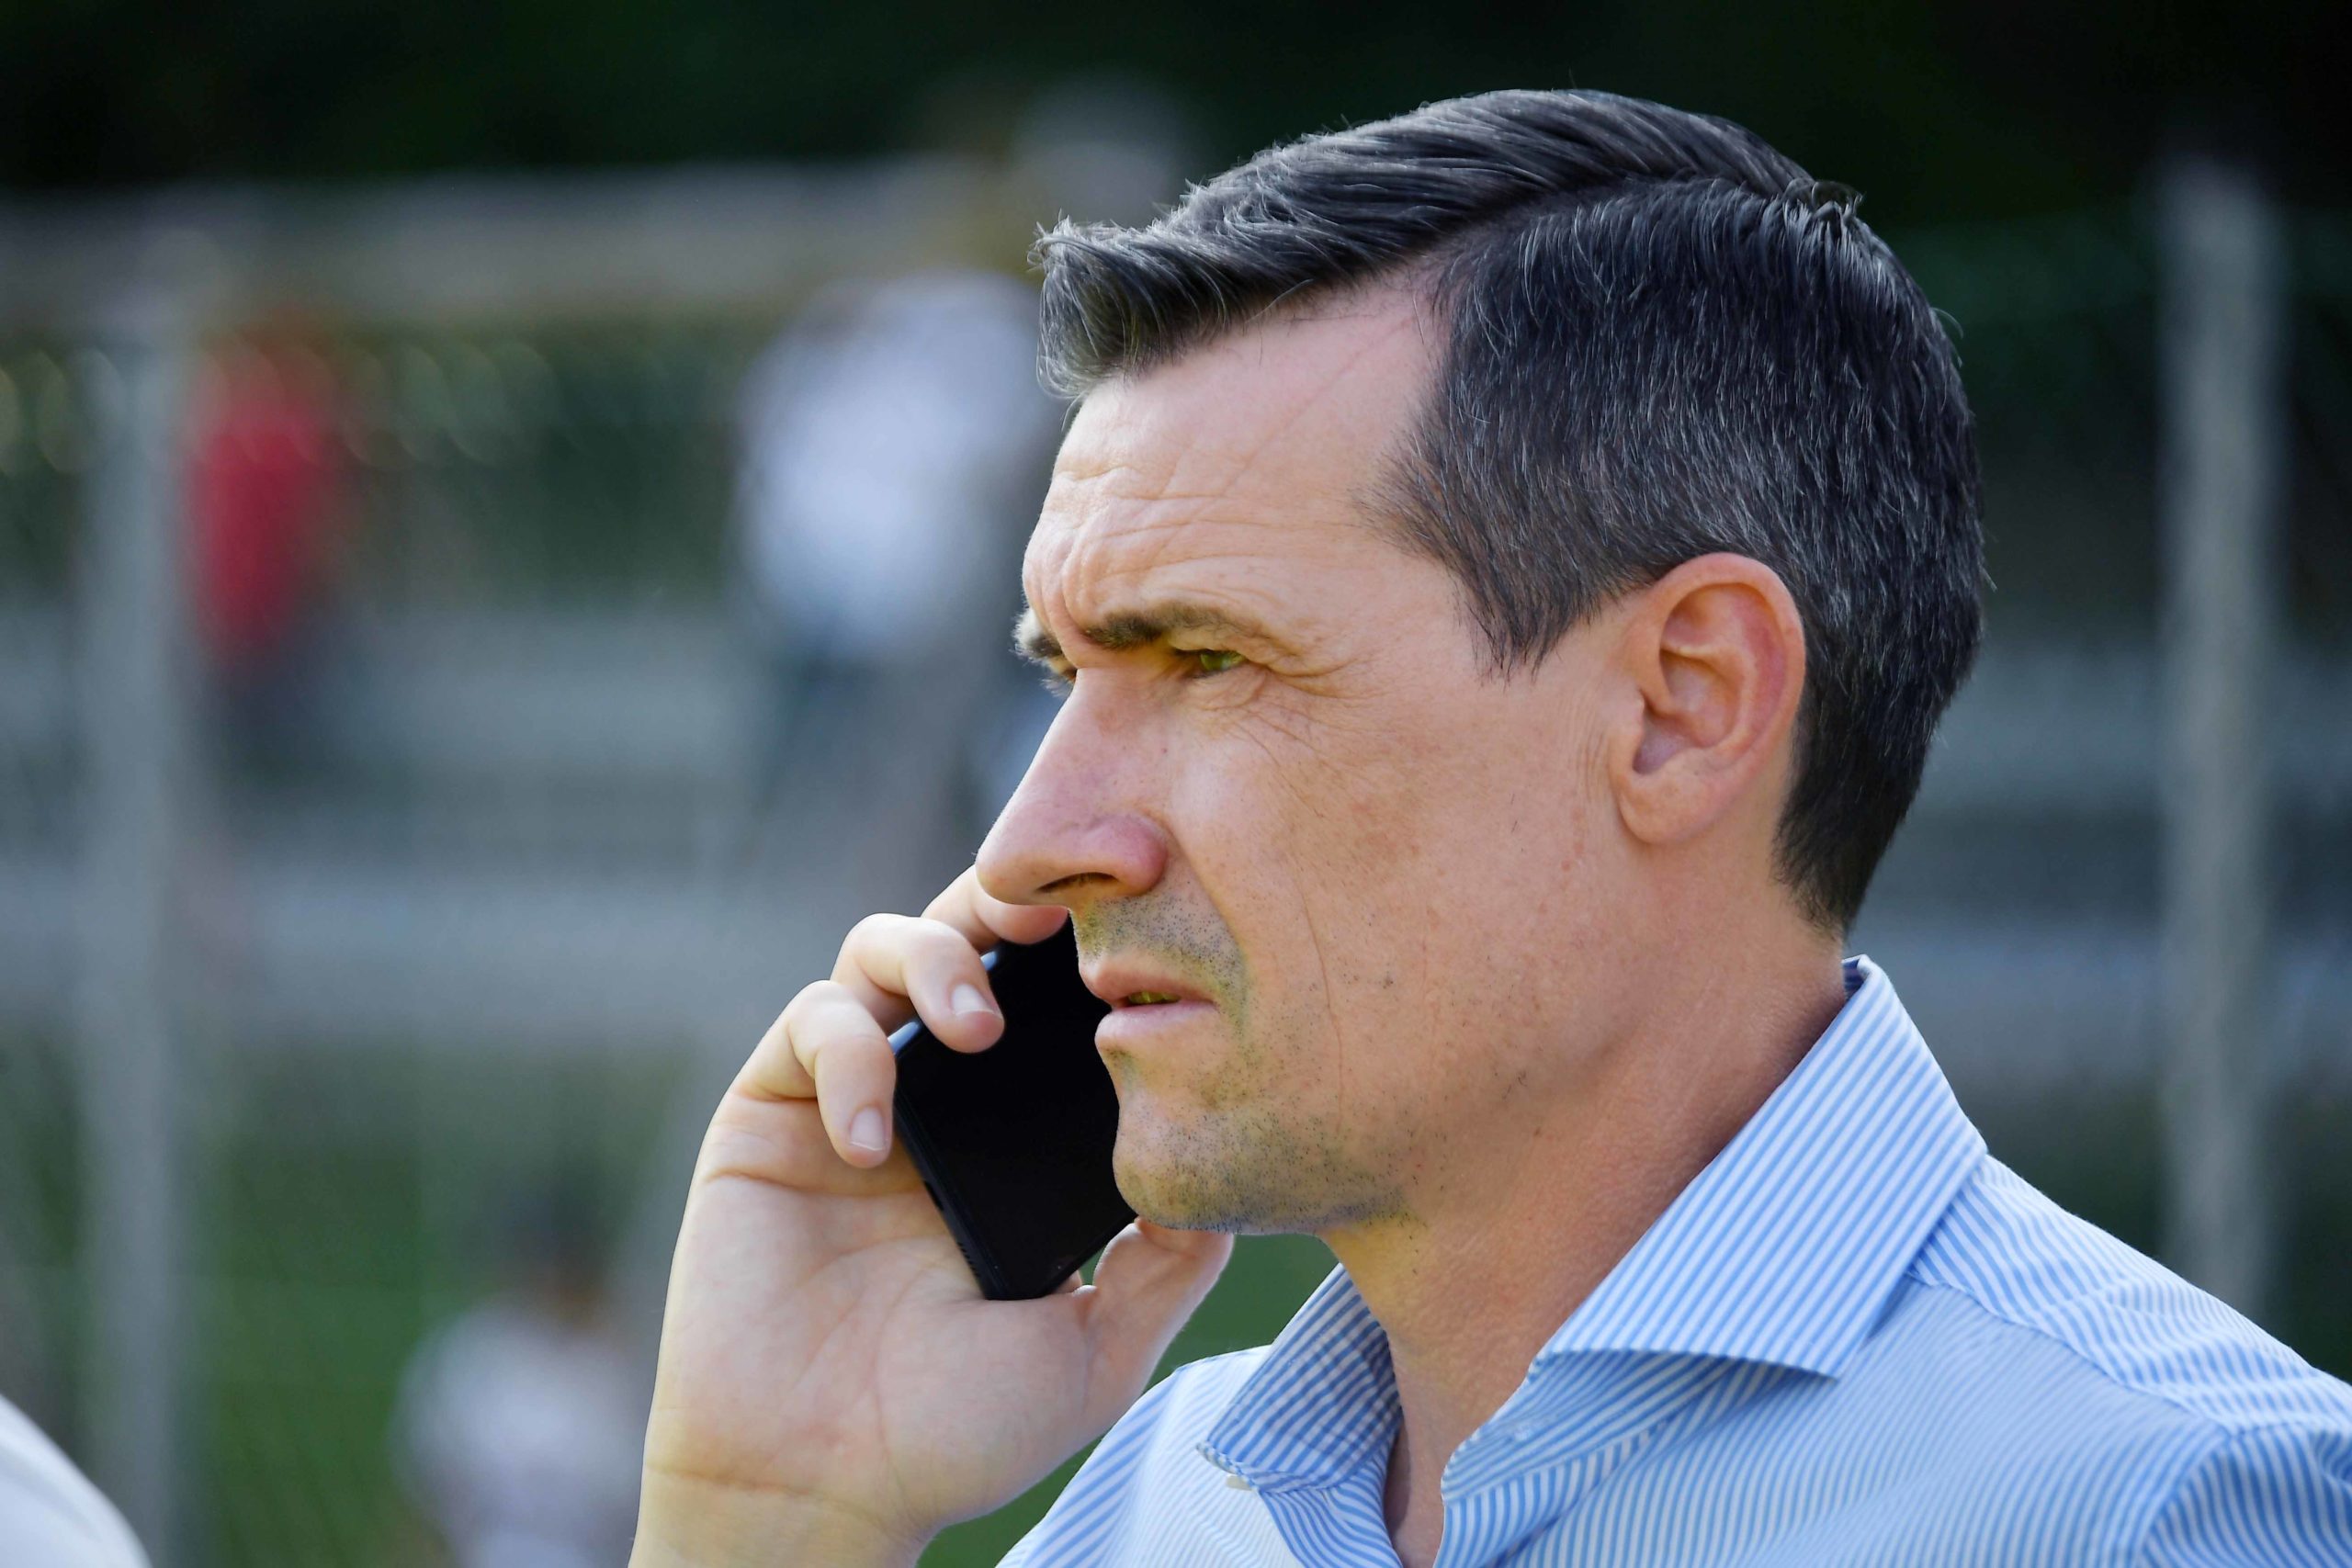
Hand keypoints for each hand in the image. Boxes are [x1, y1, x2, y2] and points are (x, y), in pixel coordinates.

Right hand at [631, 867, 1232, 1567]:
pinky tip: (871, 1139)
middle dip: (1012, 899)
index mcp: (1013, 1137)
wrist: (819, 1490)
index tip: (1145, 915)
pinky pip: (810, 1025)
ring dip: (935, 960)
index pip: (1053, 1002)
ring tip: (975, 1030)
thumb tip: (1232, 1156)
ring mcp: (849, 1095)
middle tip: (1056, 914)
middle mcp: (936, 1099)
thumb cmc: (955, 1432)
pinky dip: (849, 1053)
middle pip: (968, 936)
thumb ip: (1171, 1257)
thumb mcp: (1100, 1345)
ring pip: (882, 948)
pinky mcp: (768, 1112)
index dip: (1090, 948)